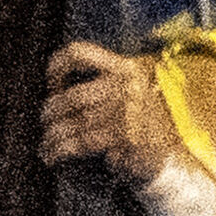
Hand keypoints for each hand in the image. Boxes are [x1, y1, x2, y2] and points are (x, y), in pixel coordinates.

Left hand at [33, 42, 170, 176]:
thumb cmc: (145, 128)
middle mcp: (128, 88)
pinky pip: (80, 143)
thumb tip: (62, 93)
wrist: (170, 161)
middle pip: (73, 96)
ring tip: (46, 145)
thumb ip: (106, 87)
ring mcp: (127, 113)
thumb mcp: (135, 95)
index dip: (59, 66)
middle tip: (46, 122)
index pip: (82, 54)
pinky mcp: (123, 139)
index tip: (52, 83)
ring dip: (53, 136)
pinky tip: (53, 155)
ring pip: (73, 122)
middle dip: (51, 111)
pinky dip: (61, 150)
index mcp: (128, 69)